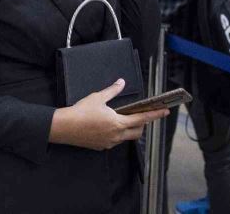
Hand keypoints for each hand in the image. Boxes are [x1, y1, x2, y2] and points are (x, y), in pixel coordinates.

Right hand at [49, 79, 167, 150]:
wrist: (65, 127)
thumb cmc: (81, 111)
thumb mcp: (98, 97)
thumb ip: (112, 90)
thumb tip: (121, 82)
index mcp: (118, 122)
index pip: (142, 119)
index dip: (155, 115)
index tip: (165, 112)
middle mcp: (116, 135)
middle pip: (137, 131)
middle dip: (142, 124)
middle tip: (141, 115)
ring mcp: (109, 143)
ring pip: (126, 137)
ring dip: (128, 129)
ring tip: (122, 120)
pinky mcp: (101, 147)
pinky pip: (115, 141)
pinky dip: (116, 134)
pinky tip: (108, 127)